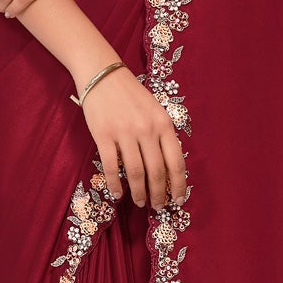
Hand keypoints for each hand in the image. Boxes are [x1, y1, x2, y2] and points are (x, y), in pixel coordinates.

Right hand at [80, 66, 187, 210]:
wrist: (103, 75)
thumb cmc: (132, 95)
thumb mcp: (155, 111)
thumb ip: (162, 135)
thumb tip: (167, 168)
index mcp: (163, 124)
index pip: (176, 161)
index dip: (178, 184)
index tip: (178, 199)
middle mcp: (146, 129)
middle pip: (157, 171)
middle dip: (159, 193)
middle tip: (157, 206)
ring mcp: (124, 133)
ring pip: (135, 172)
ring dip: (139, 192)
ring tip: (140, 202)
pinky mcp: (103, 135)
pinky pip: (111, 166)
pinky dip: (115, 183)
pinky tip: (118, 193)